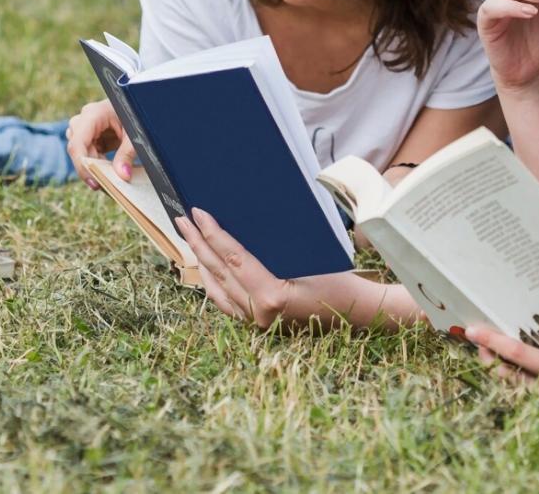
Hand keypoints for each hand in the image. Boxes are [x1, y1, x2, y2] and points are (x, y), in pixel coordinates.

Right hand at [66, 99, 135, 188]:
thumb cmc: (136, 113)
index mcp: (93, 114)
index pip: (77, 142)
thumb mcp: (134, 134)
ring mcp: (86, 128)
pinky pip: (88, 154)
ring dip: (95, 166)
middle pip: (78, 150)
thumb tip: (122, 175)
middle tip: (108, 185)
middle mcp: (84, 120)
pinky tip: (110, 171)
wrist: (141, 103)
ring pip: (82, 153)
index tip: (94, 182)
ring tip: (112, 178)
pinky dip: (98, 164)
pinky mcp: (91, 136)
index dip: (82, 165)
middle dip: (91, 168)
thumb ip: (127, 154)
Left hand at [177, 207, 372, 328]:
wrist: (357, 312)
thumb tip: (242, 221)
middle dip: (198, 242)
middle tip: (181, 218)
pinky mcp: (258, 325)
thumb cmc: (339, 280)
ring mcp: (256, 323)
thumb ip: (275, 246)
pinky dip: (213, 282)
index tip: (198, 213)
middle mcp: (258, 313)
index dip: (213, 233)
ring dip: (201, 261)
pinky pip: (226, 302)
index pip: (233, 258)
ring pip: (216, 288)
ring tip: (188, 238)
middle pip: (219, 271)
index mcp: (271, 296)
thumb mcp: (310, 255)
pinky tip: (206, 266)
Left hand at [466, 325, 538, 393]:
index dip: (497, 343)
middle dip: (489, 357)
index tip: (474, 331)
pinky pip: (534, 391)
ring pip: (519, 387)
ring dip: (499, 368)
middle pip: (513, 377)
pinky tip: (506, 360)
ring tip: (483, 347)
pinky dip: (516, 376)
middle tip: (472, 336)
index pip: (526, 357)